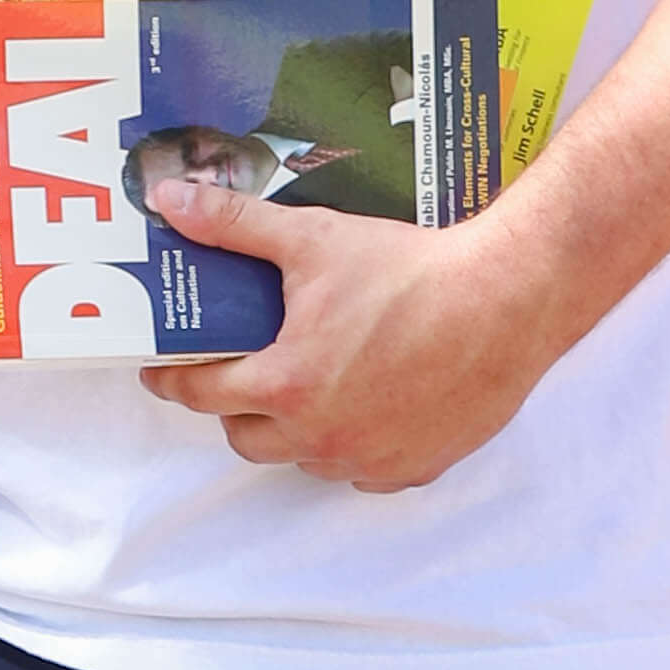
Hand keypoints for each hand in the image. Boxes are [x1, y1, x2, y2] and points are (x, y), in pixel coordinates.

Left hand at [138, 174, 569, 490]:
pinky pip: (362, 470)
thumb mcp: (312, 238)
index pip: (202, 395)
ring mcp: (370, 460)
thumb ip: (233, 225)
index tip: (161, 371)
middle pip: (246, 438)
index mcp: (286, 385)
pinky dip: (352, 446)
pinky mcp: (416, 469)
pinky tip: (362, 407)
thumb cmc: (409, 271)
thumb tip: (170, 199)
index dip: (173, 380)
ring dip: (293, 431)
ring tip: (305, 385)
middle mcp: (322, 437)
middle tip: (242, 370)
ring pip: (305, 459)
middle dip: (233, 408)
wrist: (508, 299)